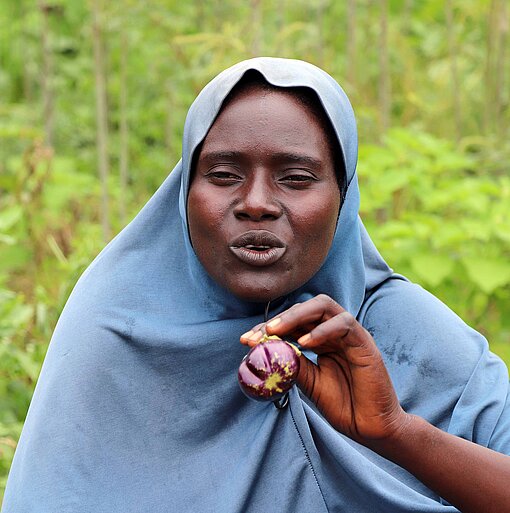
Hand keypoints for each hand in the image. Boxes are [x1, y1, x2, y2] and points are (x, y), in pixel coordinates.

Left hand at [241, 294, 408, 445]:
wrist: (371, 428)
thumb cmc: (343, 406)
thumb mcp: (310, 382)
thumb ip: (294, 364)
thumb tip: (268, 351)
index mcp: (321, 339)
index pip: (293, 323)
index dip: (269, 328)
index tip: (246, 340)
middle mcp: (334, 332)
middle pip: (306, 308)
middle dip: (280, 318)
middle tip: (258, 333)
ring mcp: (350, 334)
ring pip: (324, 307)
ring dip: (296, 316)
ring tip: (275, 330)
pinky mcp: (364, 343)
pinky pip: (344, 324)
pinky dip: (322, 331)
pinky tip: (304, 344)